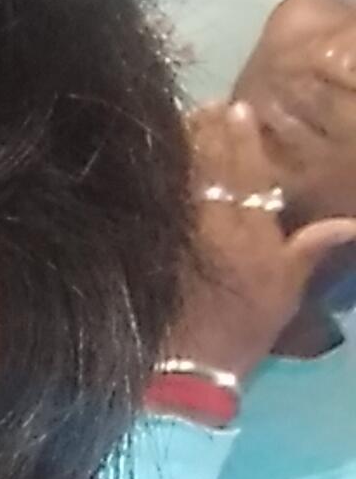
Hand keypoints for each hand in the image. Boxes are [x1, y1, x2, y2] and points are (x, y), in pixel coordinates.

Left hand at [167, 101, 355, 382]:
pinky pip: (150, 197)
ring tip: (182, 120)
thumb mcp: (284, 293)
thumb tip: (348, 222)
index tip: (237, 111)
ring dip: (181, 144)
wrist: (183, 371)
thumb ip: (312, 251)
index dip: (243, 138)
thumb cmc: (239, 334)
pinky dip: (153, 176)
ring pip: (178, 174)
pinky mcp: (144, 243)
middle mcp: (213, 221)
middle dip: (209, 131)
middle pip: (210, 163)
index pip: (249, 170)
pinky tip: (149, 159)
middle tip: (208, 107)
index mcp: (251, 230)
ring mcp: (174, 230)